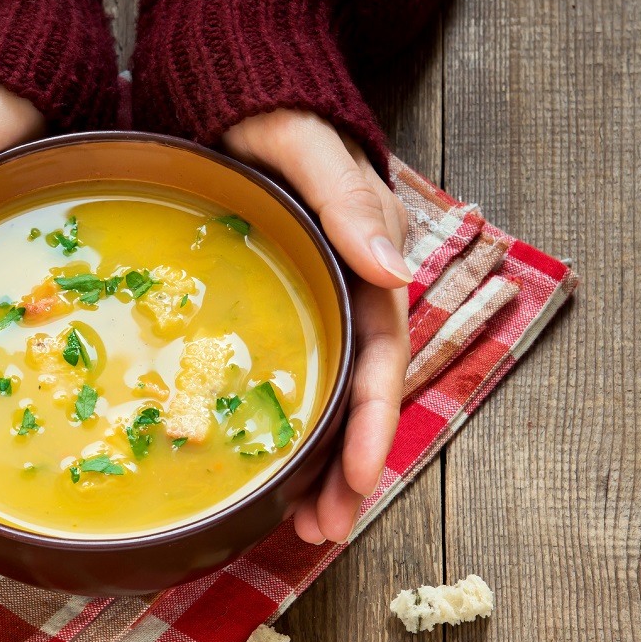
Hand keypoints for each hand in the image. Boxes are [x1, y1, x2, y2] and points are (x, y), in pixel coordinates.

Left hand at [222, 110, 409, 544]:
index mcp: (368, 270)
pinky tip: (276, 480)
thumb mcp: (311, 151)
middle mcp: (352, 301)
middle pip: (360, 400)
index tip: (355, 478)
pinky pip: (296, 388)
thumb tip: (398, 272)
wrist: (242, 109)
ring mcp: (320, 315)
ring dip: (322, 471)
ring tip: (301, 531)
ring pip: (331, 406)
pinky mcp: (289, 320)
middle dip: (347, 471)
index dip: (372, 422)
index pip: (381, 359)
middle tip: (321, 533)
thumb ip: (351, 204)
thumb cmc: (278, 124)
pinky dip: (291, 438)